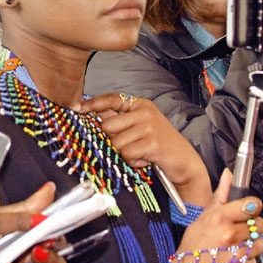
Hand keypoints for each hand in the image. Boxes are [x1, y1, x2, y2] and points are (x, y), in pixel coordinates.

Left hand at [79, 92, 211, 205]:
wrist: (185, 163)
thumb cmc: (161, 146)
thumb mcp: (141, 127)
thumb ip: (120, 120)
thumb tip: (95, 113)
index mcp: (141, 105)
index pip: (112, 99)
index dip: (93, 103)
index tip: (77, 108)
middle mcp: (145, 112)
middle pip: (107, 126)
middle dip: (113, 140)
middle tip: (130, 146)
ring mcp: (149, 127)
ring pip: (115, 143)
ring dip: (125, 153)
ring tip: (141, 153)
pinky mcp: (152, 143)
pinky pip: (126, 154)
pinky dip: (133, 161)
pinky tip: (145, 160)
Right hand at [176, 169, 262, 262]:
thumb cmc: (191, 248)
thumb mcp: (201, 219)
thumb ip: (220, 197)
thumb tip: (230, 174)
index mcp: (220, 219)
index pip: (252, 204)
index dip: (252, 207)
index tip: (248, 210)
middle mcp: (231, 236)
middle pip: (259, 224)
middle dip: (251, 228)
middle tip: (237, 233)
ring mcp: (238, 256)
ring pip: (260, 244)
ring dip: (250, 247)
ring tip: (233, 250)